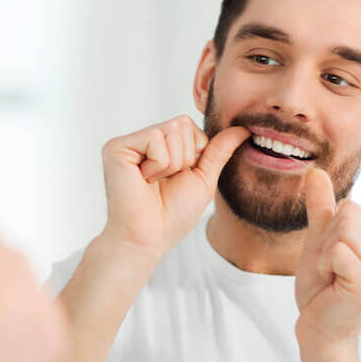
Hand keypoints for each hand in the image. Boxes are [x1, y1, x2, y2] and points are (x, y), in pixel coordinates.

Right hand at [99, 116, 249, 255]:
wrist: (149, 238)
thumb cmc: (172, 214)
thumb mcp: (203, 178)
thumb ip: (219, 150)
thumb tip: (244, 129)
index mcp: (159, 145)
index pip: (189, 125)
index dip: (194, 154)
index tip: (177, 178)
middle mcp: (141, 140)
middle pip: (182, 123)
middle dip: (184, 158)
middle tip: (163, 181)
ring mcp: (128, 142)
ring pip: (171, 130)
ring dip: (172, 164)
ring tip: (153, 182)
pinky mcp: (116, 147)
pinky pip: (155, 138)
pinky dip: (158, 165)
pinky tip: (143, 180)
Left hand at [294, 169, 360, 350]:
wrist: (319, 331)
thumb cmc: (321, 290)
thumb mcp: (319, 240)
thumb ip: (321, 207)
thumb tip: (315, 171)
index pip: (350, 206)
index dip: (330, 232)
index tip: (333, 260)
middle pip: (347, 213)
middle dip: (327, 241)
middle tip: (331, 271)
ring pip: (341, 229)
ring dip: (325, 254)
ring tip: (333, 277)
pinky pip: (336, 250)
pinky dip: (324, 266)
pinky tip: (333, 286)